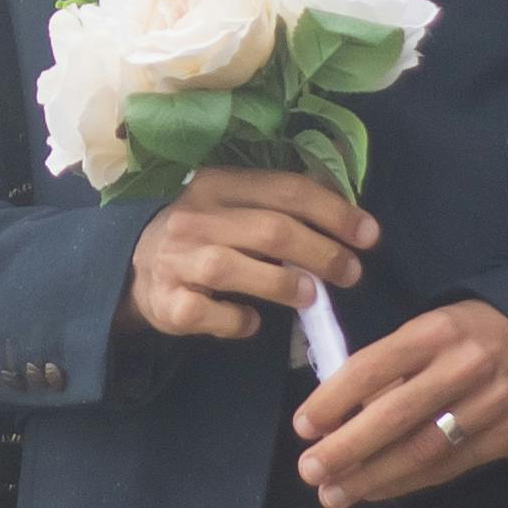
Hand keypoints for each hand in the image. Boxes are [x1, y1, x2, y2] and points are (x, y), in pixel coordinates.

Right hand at [122, 169, 371, 344]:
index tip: (370, 235)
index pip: (286, 190)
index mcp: (219, 184)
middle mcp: (195, 216)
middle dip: (321, 252)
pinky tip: (252, 323)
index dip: (334, 212)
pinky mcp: (167, 301)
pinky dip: (235, 321)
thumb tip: (350, 217)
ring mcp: (176, 259)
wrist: (138, 270)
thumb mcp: (235, 207)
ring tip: (312, 297)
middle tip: (351, 273)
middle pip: (269, 230)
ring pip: (233, 267)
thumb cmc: (205, 236)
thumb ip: (282, 207)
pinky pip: (205, 313)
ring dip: (282, 283)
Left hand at [294, 299, 507, 507]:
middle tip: (309, 471)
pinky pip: (448, 467)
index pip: (374, 367)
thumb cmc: (466, 336)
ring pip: (422, 450)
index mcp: (435, 331)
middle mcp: (465, 367)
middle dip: (346, 448)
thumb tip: (336, 416)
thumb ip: (388, 368)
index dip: (334, 399)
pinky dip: (406, 483)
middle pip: (396, 415)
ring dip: (371, 477)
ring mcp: (491, 405)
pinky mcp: (507, 436)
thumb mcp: (428, 330)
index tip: (303, 427)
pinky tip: (374, 492)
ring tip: (333, 494)